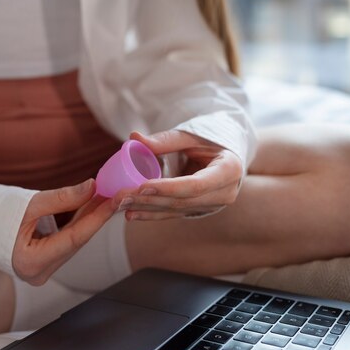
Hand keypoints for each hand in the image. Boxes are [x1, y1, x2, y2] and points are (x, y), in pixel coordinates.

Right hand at [13, 179, 116, 284]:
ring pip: (74, 241)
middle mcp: (39, 273)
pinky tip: (91, 206)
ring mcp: (42, 270)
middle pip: (77, 241)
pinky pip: (67, 241)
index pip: (75, 238)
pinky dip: (78, 223)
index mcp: (31, 262)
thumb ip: (62, 198)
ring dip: (90, 218)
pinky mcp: (44, 263)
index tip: (115, 200)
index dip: (98, 217)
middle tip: (116, 193)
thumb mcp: (29, 204)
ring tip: (107, 196)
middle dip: (97, 216)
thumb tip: (92, 187)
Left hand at [113, 130, 243, 219]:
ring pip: (176, 210)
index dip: (168, 188)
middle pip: (182, 201)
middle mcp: (225, 193)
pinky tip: (131, 214)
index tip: (142, 187)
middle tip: (120, 197)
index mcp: (229, 170)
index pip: (196, 185)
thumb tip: (134, 137)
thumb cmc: (210, 139)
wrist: (227, 154)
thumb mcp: (191, 135)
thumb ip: (165, 140)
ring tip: (119, 205)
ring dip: (146, 209)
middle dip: (149, 200)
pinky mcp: (200, 210)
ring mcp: (213, 205)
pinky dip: (152, 214)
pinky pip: (174, 213)